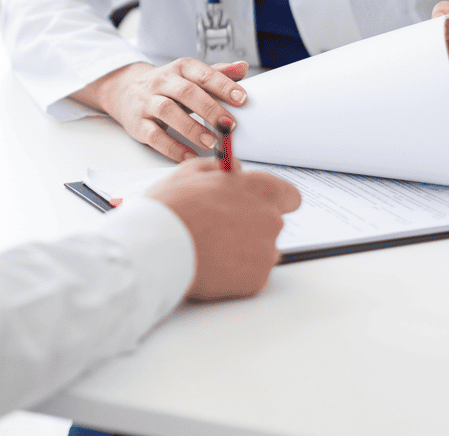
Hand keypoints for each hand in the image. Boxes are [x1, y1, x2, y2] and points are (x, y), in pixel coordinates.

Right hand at [72, 58, 249, 161]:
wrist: (126, 89)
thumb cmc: (167, 85)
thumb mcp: (190, 75)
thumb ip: (217, 73)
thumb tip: (242, 67)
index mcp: (180, 69)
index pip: (203, 74)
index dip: (223, 85)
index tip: (242, 99)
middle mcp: (162, 82)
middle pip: (186, 92)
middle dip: (209, 109)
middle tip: (229, 125)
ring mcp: (148, 102)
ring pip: (167, 112)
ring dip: (191, 128)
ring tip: (211, 142)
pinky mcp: (138, 124)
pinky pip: (154, 136)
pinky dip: (172, 148)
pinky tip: (189, 155)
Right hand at [147, 157, 301, 300]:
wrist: (158, 248)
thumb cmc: (172, 208)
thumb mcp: (191, 171)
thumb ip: (221, 168)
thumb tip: (234, 170)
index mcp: (258, 189)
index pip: (290, 196)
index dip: (275, 201)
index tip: (261, 205)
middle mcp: (270, 219)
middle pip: (271, 224)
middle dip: (252, 225)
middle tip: (220, 228)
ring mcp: (266, 251)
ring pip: (262, 250)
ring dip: (244, 249)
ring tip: (211, 247)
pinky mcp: (257, 280)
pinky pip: (252, 274)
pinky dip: (236, 272)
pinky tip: (212, 264)